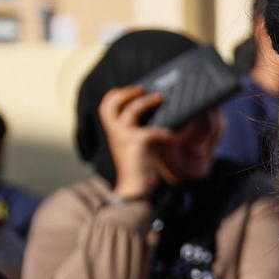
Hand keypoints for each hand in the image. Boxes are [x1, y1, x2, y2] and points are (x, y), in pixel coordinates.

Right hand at [99, 85, 170, 200]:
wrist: (135, 188)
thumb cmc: (138, 166)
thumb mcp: (134, 144)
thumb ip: (137, 129)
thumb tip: (153, 112)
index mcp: (113, 131)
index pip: (105, 105)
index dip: (118, 94)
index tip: (135, 90)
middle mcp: (114, 132)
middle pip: (111, 103)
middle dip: (128, 92)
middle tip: (144, 90)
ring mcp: (124, 138)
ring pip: (132, 111)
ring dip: (147, 102)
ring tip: (160, 98)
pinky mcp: (136, 146)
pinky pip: (152, 131)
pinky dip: (164, 131)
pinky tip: (173, 134)